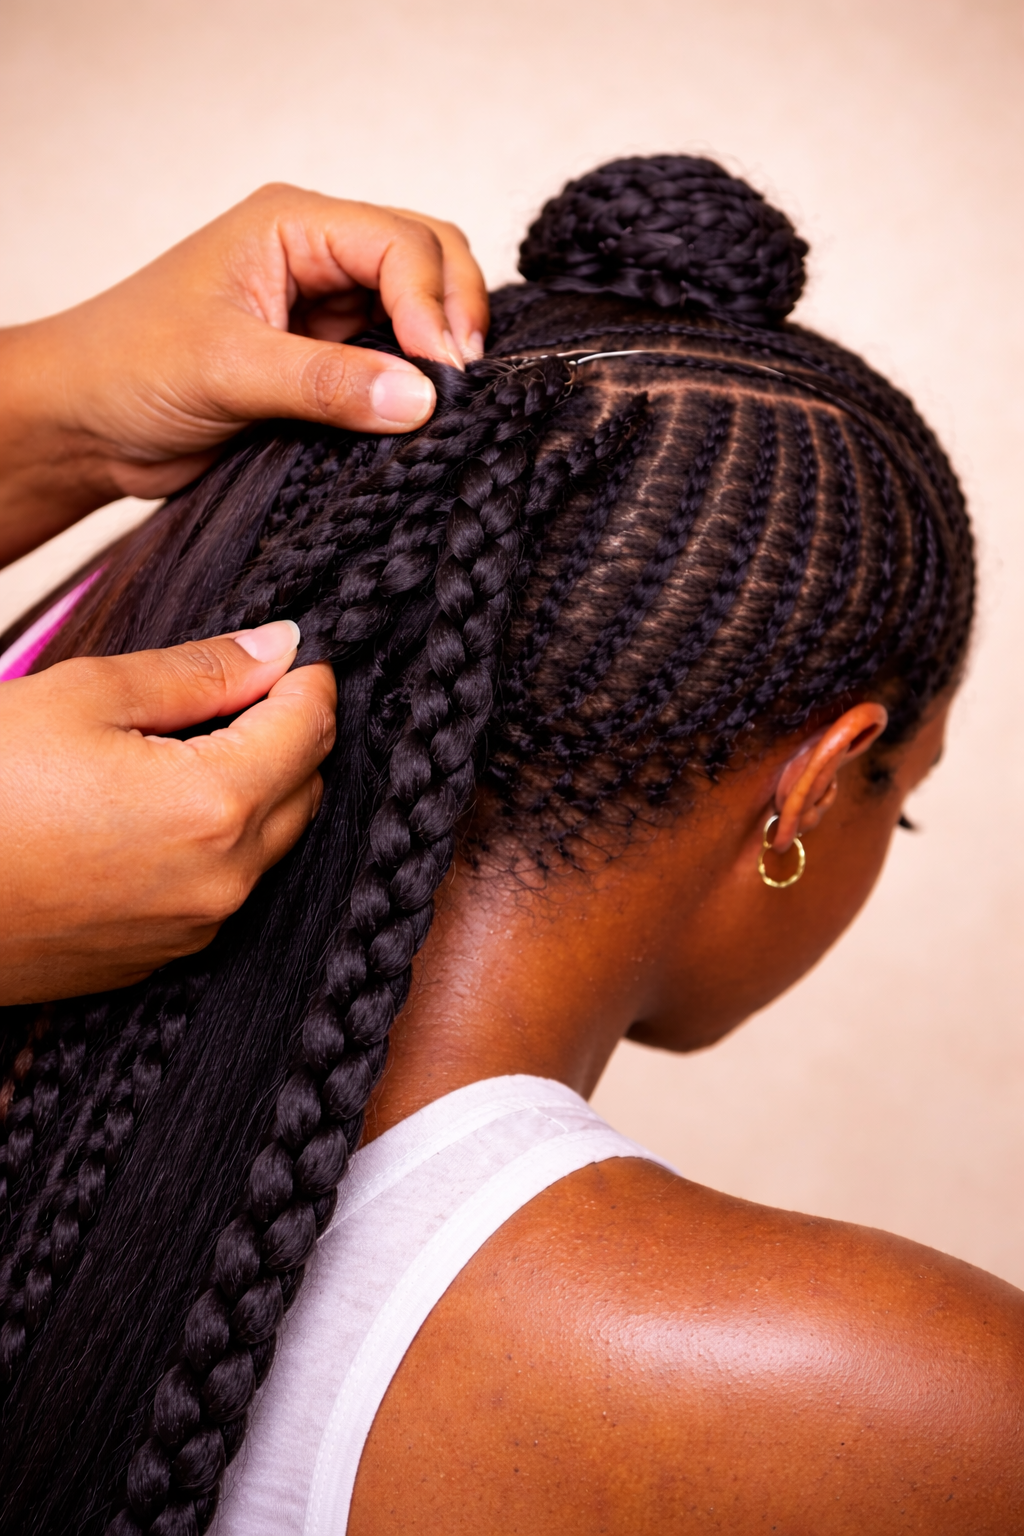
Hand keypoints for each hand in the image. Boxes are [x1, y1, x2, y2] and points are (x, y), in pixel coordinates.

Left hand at [0, 186, 489, 562]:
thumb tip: (423, 397)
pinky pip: (397, 360)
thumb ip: (328, 383)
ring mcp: (327, 306)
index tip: (443, 372)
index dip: (433, 303)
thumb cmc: (130, 369)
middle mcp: (318, 253)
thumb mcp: (229, 371)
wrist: (87, 424)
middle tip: (463, 384)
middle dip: (455, 314)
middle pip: (430, 258)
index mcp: (292, 225)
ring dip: (441, 350)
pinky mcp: (329, 357)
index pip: (401, 242)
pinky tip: (423, 416)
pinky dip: (418, 383)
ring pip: (421, 309)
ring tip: (449, 404)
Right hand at [0, 621, 336, 1002]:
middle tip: (235, 695)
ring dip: (257, 791)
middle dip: (289, 735)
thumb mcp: (86, 697)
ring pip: (270, 844)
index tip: (290, 656)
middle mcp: (222, 880)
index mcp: (215, 806)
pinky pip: (223, 890)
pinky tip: (154, 813)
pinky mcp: (159, 957)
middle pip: (305, 789)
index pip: (311, 730)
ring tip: (186, 749)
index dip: (308, 681)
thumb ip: (198, 673)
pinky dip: (216, 845)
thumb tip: (277, 648)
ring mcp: (193, 929)